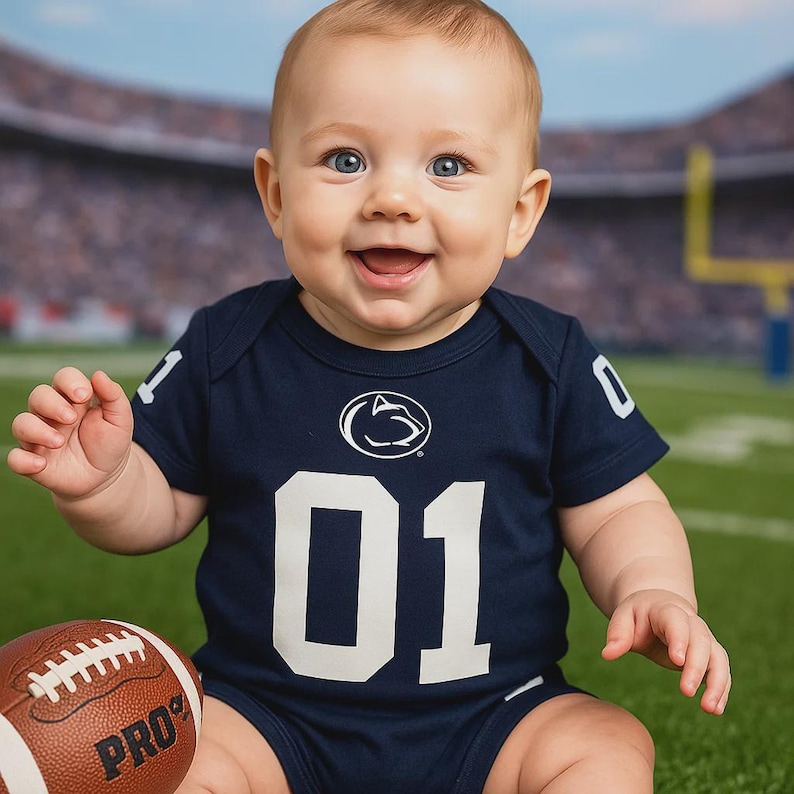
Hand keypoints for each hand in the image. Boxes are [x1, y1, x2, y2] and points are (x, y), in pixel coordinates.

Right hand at [7, 368, 132, 499]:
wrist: (107, 476)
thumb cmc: (110, 442)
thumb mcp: (120, 419)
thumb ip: (113, 396)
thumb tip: (99, 374)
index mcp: (73, 399)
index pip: (64, 377)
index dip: (70, 382)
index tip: (84, 396)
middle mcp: (51, 414)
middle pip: (38, 395)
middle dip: (52, 404)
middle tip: (72, 419)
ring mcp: (39, 437)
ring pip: (21, 423)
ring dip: (37, 430)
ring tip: (59, 442)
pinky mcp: (33, 461)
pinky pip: (15, 458)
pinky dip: (23, 460)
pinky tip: (41, 464)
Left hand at [601, 589, 730, 714]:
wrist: (658, 606)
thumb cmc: (638, 615)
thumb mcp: (623, 617)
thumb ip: (617, 634)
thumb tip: (607, 654)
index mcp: (668, 610)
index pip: (677, 622)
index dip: (679, 639)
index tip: (677, 660)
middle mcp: (692, 623)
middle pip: (701, 642)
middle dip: (696, 667)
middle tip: (686, 691)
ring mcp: (704, 639)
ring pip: (718, 658)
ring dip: (717, 683)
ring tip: (710, 709)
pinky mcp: (710, 655)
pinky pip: (721, 670)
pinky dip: (721, 689)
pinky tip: (716, 710)